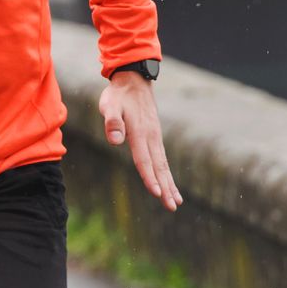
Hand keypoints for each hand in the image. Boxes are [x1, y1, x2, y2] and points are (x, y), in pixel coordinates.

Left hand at [101, 72, 179, 210]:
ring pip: (163, 165)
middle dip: (164, 188)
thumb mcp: (110, 105)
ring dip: (169, 184)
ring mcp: (155, 137)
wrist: (134, 80)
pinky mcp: (155, 137)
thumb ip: (112, 122)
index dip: (149, 177)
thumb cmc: (118, 94)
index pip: (144, 159)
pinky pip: (162, 159)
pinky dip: (166, 174)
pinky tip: (169, 184)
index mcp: (140, 132)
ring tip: (176, 202)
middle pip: (158, 167)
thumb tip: (115, 141)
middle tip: (171, 207)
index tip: (155, 193)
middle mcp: (151, 137)